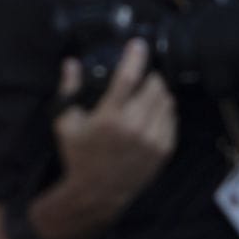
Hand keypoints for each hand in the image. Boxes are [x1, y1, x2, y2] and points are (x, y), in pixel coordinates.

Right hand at [52, 39, 176, 219]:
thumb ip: (69, 91)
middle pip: (154, 85)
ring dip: (158, 92)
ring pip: (166, 100)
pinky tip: (151, 115)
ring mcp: (152, 139)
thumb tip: (71, 63)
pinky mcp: (163, 149)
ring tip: (145, 96)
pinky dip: (164, 111)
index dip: (135, 56)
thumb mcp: (66, 124)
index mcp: (109, 118)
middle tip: (139, 79)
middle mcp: (134, 127)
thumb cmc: (79, 157)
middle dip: (148, 77)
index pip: (128, 77)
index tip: (138, 45)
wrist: (98, 193)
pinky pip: (172, 118)